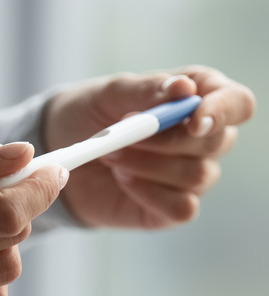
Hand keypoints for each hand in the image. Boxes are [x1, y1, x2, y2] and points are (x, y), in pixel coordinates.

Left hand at [45, 65, 254, 228]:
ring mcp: (192, 175)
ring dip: (146, 164)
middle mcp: (204, 137)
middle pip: (216, 141)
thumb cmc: (91, 113)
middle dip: (164, 140)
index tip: (193, 118)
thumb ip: (146, 90)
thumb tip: (184, 88)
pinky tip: (123, 180)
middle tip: (121, 135)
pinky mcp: (174, 207)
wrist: (58, 151)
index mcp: (198, 97)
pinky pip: (182, 207)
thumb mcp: (110, 93)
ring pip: (197, 175)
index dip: (222, 110)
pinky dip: (147, 193)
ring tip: (111, 155)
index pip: (237, 103)